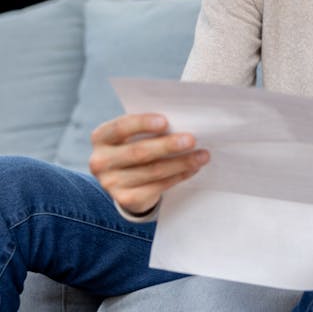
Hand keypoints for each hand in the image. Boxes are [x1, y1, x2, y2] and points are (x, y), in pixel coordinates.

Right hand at [88, 113, 209, 215]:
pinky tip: (192, 169)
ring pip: (152, 171)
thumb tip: (184, 122)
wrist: (124, 179)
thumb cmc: (135, 145)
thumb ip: (149, 127)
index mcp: (101, 137)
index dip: (142, 123)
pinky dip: (178, 176)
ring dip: (181, 163)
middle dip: (168, 146)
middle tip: (192, 140)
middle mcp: (100, 161)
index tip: (165, 121)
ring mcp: (111, 182)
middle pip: (138, 152)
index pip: (120, 127)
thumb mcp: (134, 135)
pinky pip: (157, 186)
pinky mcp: (125, 199)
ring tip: (202, 155)